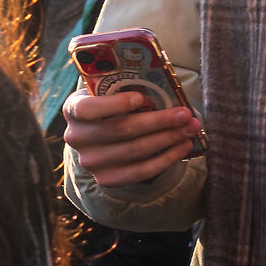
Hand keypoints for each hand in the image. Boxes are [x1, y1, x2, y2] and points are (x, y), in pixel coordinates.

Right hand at [64, 89, 201, 186]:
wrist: (101, 134)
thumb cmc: (113, 103)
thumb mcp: (111, 91)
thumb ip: (127, 87)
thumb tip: (166, 89)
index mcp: (74, 109)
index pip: (87, 108)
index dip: (114, 104)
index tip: (141, 98)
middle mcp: (77, 137)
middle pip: (121, 130)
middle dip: (159, 121)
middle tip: (186, 114)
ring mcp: (90, 161)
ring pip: (135, 150)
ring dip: (169, 139)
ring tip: (191, 128)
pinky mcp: (106, 178)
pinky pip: (140, 171)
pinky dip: (166, 159)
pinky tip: (184, 147)